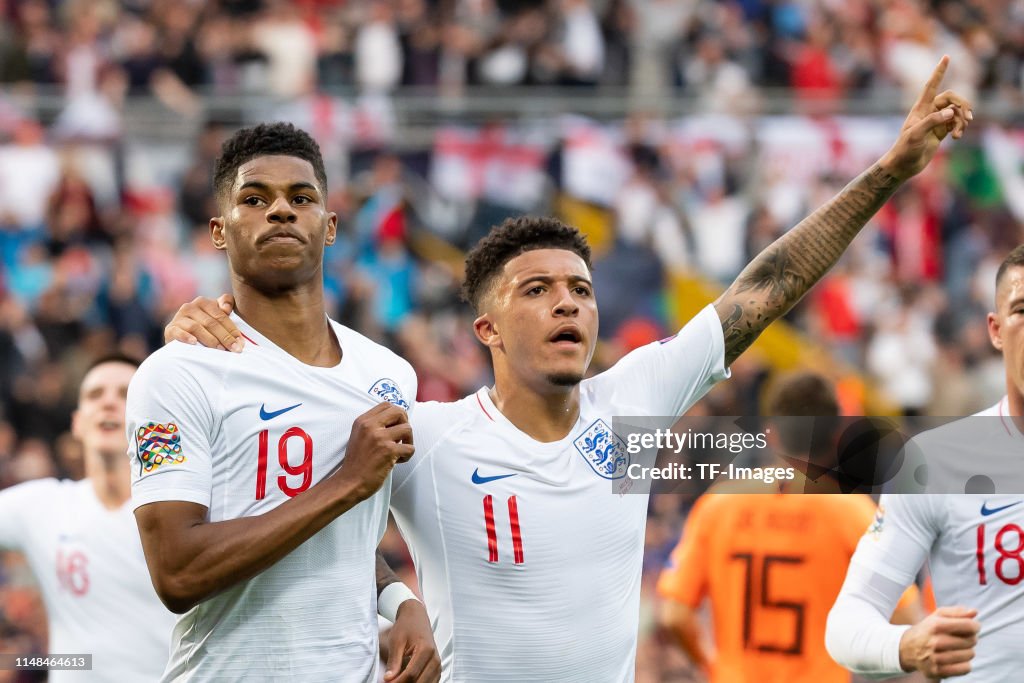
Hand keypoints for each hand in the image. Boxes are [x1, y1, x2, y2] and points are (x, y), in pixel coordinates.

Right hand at [165, 294, 241, 351]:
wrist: (180, 338)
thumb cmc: (204, 328)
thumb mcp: (216, 316)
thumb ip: (225, 305)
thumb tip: (227, 308)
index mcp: (204, 302)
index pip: (221, 316)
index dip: (232, 329)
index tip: (241, 342)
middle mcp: (190, 307)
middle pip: (211, 322)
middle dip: (225, 337)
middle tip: (235, 349)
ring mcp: (179, 318)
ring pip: (197, 327)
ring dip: (210, 340)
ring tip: (220, 350)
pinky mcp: (170, 329)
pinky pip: (178, 332)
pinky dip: (186, 337)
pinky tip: (194, 343)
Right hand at [338, 403, 414, 500]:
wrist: (349, 482)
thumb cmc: (357, 462)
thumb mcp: (359, 436)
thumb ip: (374, 426)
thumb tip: (396, 421)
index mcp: (362, 421)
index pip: (386, 405)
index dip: (396, 415)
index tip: (395, 427)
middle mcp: (370, 426)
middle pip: (399, 411)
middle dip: (405, 423)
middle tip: (401, 437)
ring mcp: (380, 437)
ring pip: (408, 428)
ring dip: (408, 441)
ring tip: (399, 451)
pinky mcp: (388, 451)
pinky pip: (410, 448)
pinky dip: (407, 456)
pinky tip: (397, 461)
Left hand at [383, 599, 440, 682]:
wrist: (417, 618)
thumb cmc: (406, 627)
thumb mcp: (396, 641)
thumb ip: (393, 661)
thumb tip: (388, 679)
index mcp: (426, 650)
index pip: (411, 674)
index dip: (397, 682)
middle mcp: (435, 659)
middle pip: (419, 682)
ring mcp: (438, 665)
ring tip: (397, 681)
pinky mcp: (437, 669)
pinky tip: (406, 681)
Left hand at [879, 56, 973, 180]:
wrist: (904, 165)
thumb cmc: (905, 149)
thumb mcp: (916, 134)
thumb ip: (933, 121)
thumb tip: (951, 112)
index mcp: (920, 108)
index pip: (931, 85)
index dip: (939, 71)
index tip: (946, 56)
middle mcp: (929, 111)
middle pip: (952, 98)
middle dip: (962, 105)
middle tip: (968, 117)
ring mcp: (936, 120)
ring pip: (956, 111)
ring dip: (962, 120)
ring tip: (959, 133)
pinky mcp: (941, 130)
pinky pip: (957, 122)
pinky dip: (960, 127)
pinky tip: (957, 137)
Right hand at [898, 606, 978, 677]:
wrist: (907, 648)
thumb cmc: (928, 630)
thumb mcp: (938, 616)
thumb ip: (957, 612)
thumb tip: (974, 612)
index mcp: (936, 625)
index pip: (969, 626)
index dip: (975, 626)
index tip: (973, 627)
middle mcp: (935, 642)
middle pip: (971, 640)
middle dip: (971, 638)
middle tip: (962, 637)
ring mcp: (936, 658)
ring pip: (970, 654)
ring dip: (967, 651)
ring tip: (957, 648)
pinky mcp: (938, 671)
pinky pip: (965, 668)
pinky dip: (964, 664)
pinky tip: (956, 659)